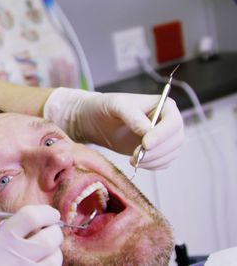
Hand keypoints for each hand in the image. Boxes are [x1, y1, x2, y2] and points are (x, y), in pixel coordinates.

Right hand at [0, 205, 62, 265]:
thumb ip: (3, 231)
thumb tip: (27, 223)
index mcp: (1, 239)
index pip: (32, 217)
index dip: (46, 212)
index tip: (51, 213)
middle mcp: (17, 255)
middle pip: (51, 237)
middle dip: (54, 231)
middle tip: (50, 231)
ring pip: (56, 258)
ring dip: (53, 252)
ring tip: (43, 252)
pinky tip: (36, 265)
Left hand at [43, 88, 183, 168]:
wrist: (95, 120)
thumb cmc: (106, 107)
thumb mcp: (117, 106)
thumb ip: (133, 116)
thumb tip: (147, 131)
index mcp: (165, 106)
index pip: (173, 123)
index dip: (162, 135)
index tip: (145, 144)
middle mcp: (168, 122)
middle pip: (176, 141)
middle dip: (157, 151)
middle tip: (135, 155)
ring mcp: (164, 138)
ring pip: (171, 154)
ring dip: (154, 161)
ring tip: (132, 159)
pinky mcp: (156, 151)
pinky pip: (163, 163)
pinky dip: (152, 166)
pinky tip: (136, 162)